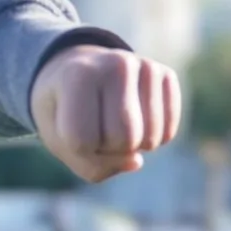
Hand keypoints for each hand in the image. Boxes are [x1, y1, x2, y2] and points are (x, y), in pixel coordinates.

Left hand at [31, 45, 182, 182]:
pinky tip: (140, 122)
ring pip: (151, 138)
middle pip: (125, 139)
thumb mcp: (60, 141)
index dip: (81, 151)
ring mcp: (145, 66)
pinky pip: (169, 131)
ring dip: (135, 147)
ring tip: (118, 124)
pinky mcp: (166, 74)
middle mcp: (116, 65)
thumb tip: (137, 161)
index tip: (74, 129)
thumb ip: (92, 166)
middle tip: (99, 129)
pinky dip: (155, 139)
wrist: (79, 71)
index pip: (84, 140)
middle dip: (111, 149)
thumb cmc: (66, 112)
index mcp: (77, 76)